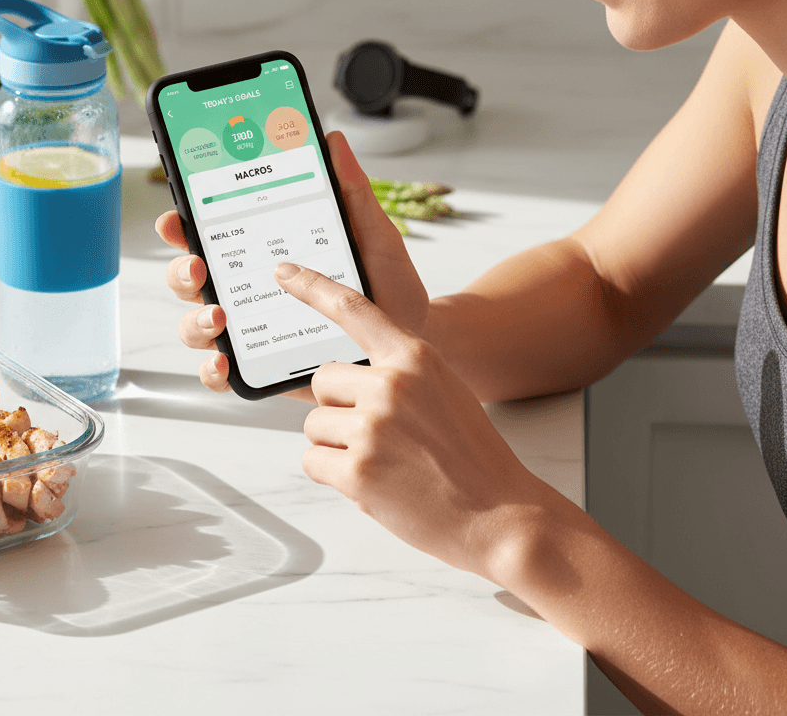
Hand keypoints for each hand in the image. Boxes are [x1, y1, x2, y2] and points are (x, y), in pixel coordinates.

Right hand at [155, 131, 430, 395]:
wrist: (410, 344)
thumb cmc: (389, 289)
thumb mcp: (374, 236)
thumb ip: (352, 193)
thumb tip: (333, 142)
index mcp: (270, 250)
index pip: (216, 230)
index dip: (185, 220)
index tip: (177, 214)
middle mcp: (252, 289)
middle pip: (192, 275)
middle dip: (181, 268)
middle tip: (197, 264)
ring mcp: (253, 330)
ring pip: (197, 323)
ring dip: (195, 318)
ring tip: (218, 315)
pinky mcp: (262, 367)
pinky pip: (222, 372)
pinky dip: (212, 370)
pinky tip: (224, 364)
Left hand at [274, 260, 548, 579]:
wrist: (503, 516)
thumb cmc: (473, 458)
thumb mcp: (444, 391)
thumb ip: (400, 374)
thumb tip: (350, 381)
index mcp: (414, 357)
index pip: (353, 310)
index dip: (312, 287)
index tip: (283, 271)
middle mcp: (390, 384)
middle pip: (322, 381)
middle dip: (338, 408)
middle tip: (377, 435)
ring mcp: (371, 427)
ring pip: (315, 425)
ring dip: (337, 446)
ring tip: (384, 464)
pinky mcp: (357, 470)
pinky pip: (313, 461)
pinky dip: (334, 476)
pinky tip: (375, 485)